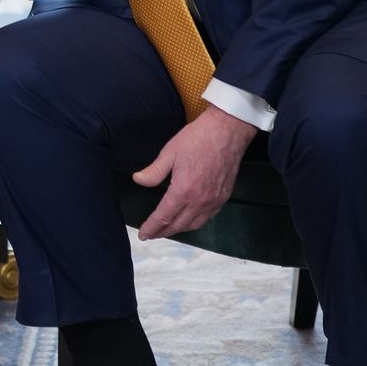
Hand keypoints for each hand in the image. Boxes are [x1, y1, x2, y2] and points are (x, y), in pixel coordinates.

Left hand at [134, 104, 258, 239]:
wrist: (228, 131)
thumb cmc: (198, 139)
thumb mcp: (170, 152)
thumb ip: (154, 171)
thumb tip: (138, 180)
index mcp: (183, 191)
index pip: (164, 216)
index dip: (152, 227)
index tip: (143, 234)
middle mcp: (199, 201)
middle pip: (179, 225)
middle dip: (163, 232)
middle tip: (152, 234)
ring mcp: (214, 200)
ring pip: (194, 224)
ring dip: (179, 229)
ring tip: (167, 229)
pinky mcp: (224, 196)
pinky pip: (208, 217)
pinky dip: (195, 222)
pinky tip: (189, 219)